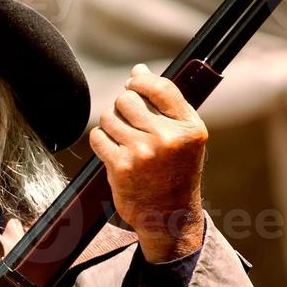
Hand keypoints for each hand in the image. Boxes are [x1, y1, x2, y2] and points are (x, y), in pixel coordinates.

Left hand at [88, 63, 207, 261]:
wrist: (169, 215)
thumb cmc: (176, 171)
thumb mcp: (185, 137)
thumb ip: (165, 104)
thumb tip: (139, 70)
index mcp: (189, 128)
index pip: (160, 87)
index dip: (140, 79)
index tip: (133, 82)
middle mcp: (167, 139)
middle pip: (128, 99)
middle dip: (124, 105)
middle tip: (129, 119)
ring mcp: (143, 153)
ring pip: (109, 117)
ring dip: (111, 123)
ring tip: (122, 137)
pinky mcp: (121, 167)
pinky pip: (98, 137)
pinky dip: (101, 141)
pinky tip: (114, 151)